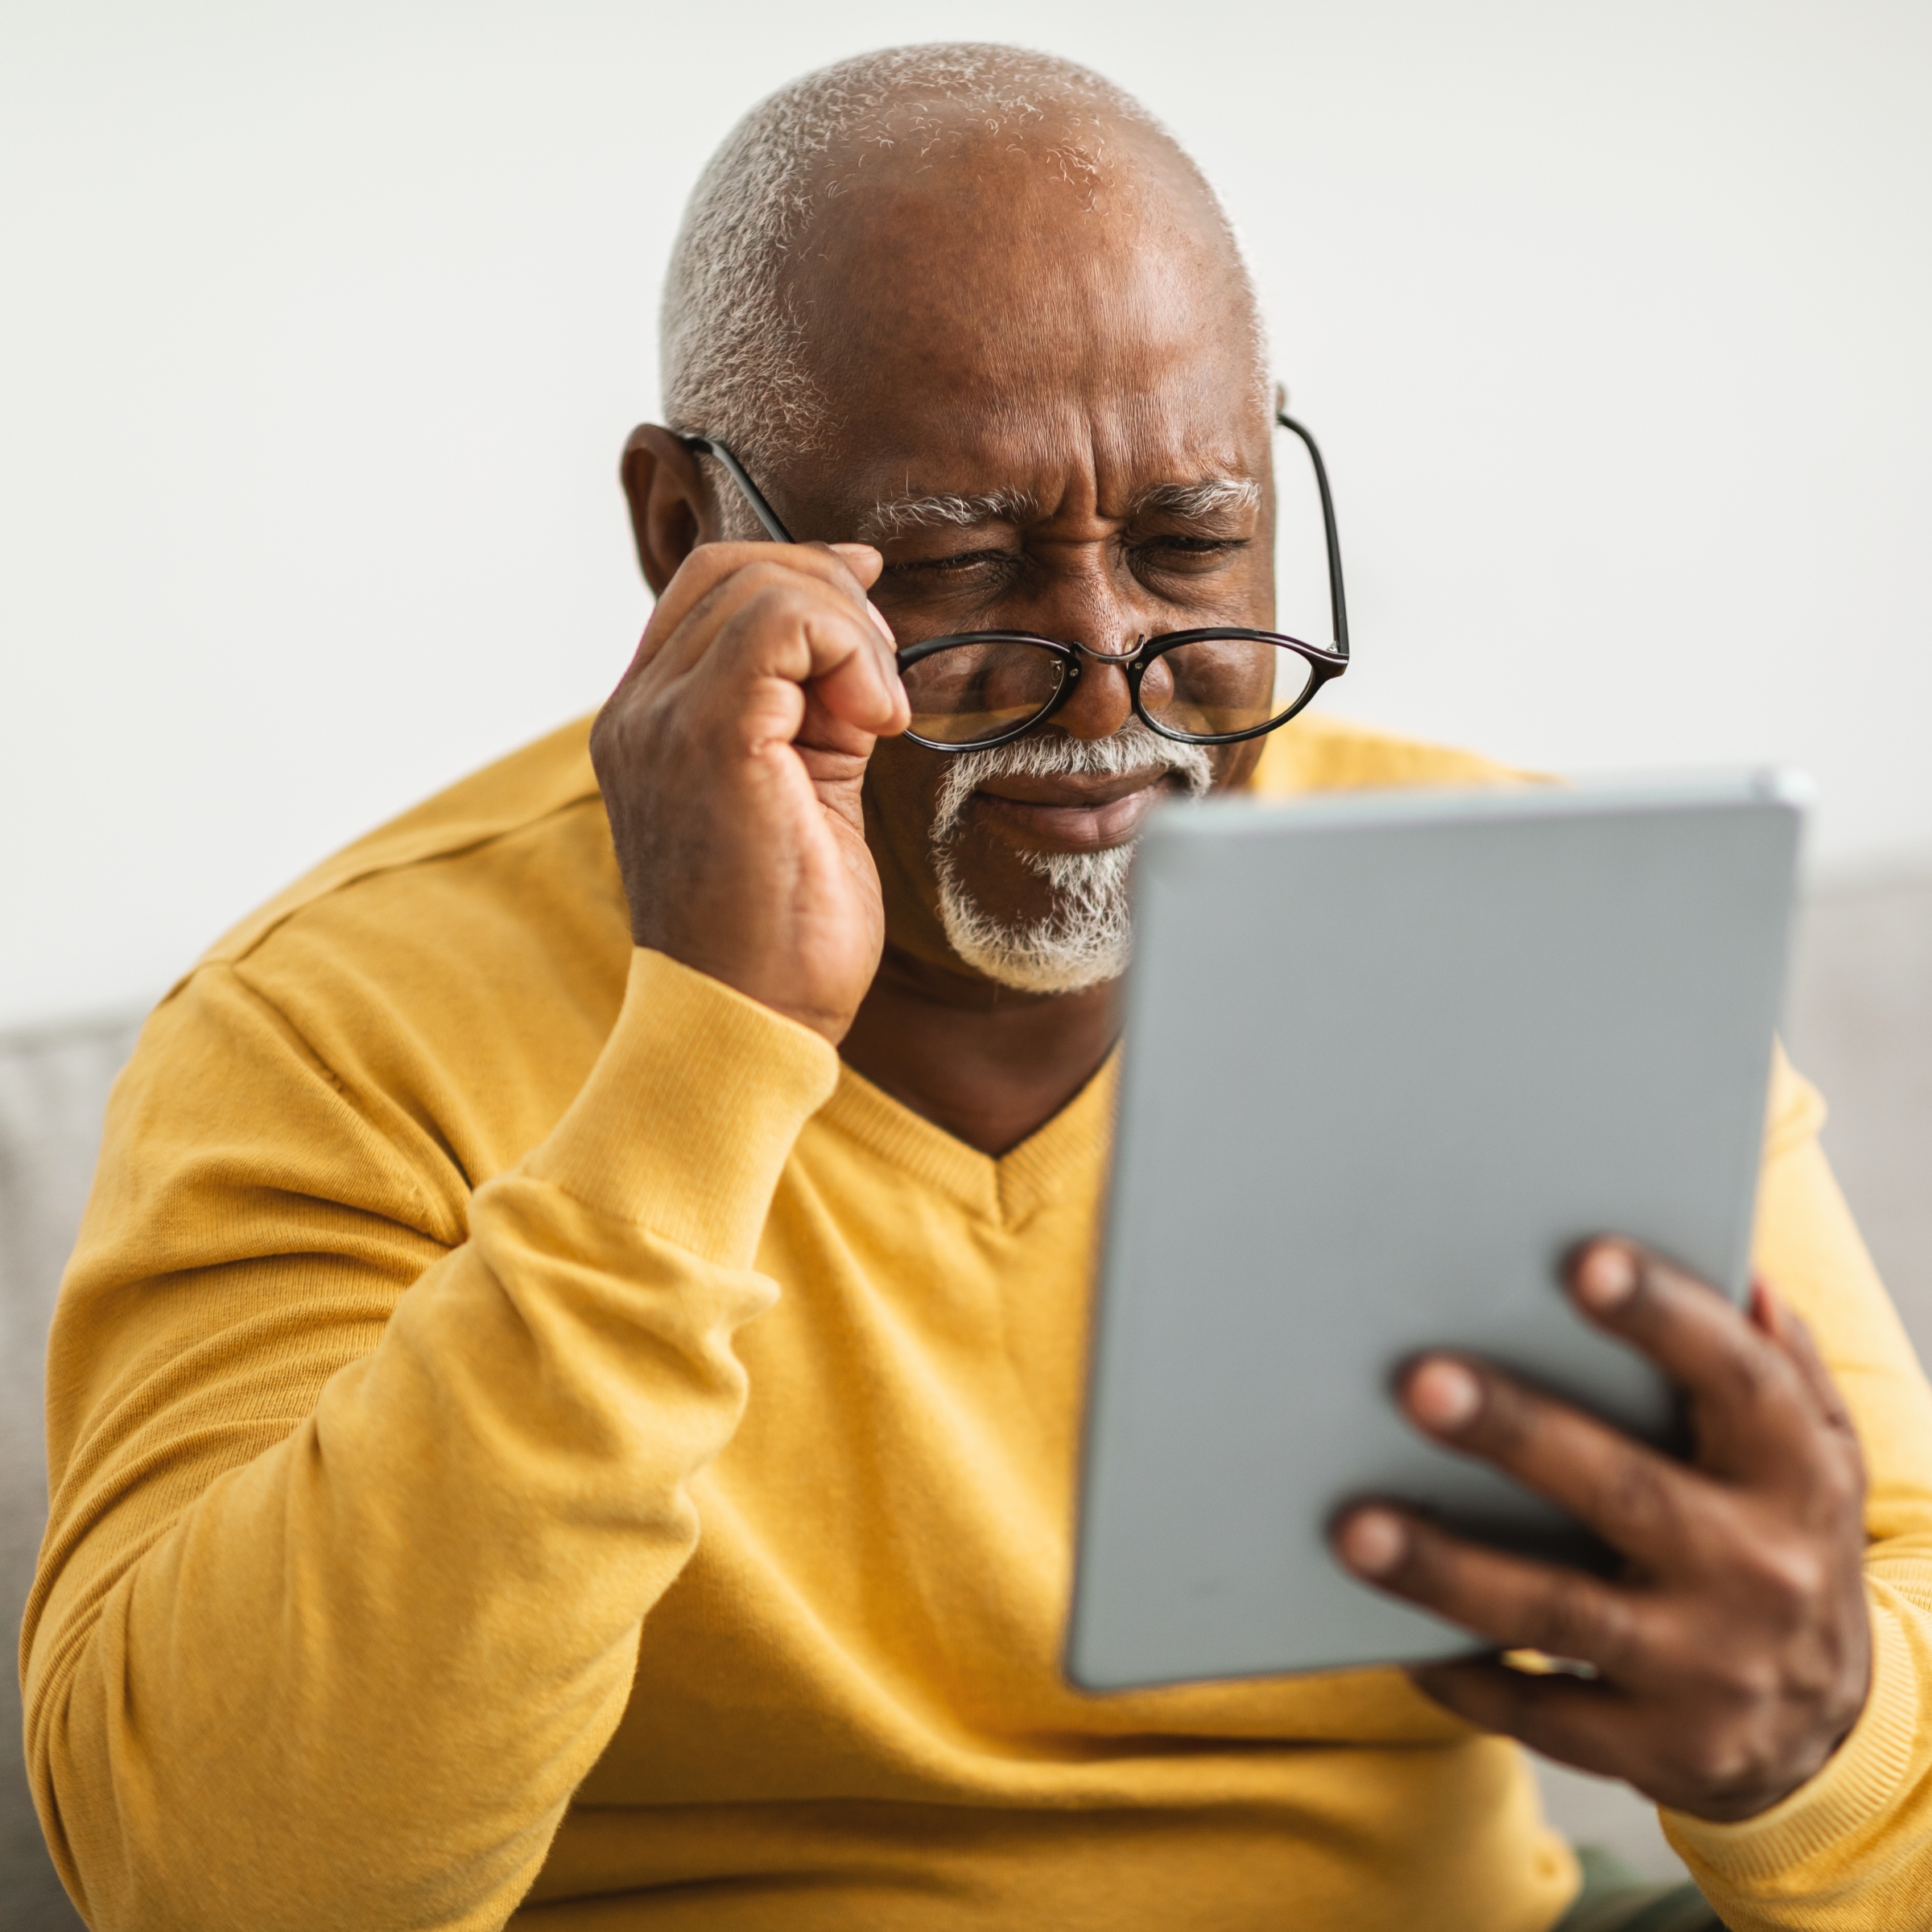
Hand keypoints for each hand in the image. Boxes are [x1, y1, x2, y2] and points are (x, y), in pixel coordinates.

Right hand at [590, 541, 907, 1042]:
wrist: (748, 1026)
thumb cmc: (781, 940)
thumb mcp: (804, 797)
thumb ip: (812, 714)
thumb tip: (856, 638)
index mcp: (650, 724)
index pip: (709, 590)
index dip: (800, 578)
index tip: (870, 617)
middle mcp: (638, 713)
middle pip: (732, 569)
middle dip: (831, 596)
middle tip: (882, 681)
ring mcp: (661, 722)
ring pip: (762, 586)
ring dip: (851, 634)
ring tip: (879, 718)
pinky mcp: (708, 739)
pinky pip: (780, 624)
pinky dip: (849, 650)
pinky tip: (876, 721)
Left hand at [1331, 1240, 1870, 1821]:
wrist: (1827, 1726)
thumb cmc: (1781, 1537)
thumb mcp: (1814, 1452)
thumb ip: (1775, 1361)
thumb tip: (1744, 1273)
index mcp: (1795, 1473)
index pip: (1737, 1381)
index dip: (1666, 1318)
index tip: (1584, 1262)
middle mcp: (1760, 1570)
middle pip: (1623, 1490)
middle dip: (1516, 1435)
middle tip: (1417, 1382)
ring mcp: (1709, 1669)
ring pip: (1558, 1610)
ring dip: (1447, 1571)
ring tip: (1352, 1528)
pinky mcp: (1663, 1750)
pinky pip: (1542, 1712)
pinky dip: (1465, 1679)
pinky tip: (1394, 1640)